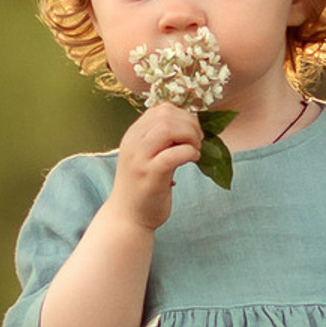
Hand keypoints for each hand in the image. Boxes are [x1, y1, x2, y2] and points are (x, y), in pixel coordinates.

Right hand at [106, 102, 203, 230]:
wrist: (127, 217)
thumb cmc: (142, 187)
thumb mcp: (146, 156)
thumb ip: (160, 140)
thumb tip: (190, 125)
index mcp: (132, 135)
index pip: (160, 109)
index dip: (182, 115)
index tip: (191, 131)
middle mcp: (133, 143)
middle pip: (166, 115)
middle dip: (190, 124)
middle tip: (198, 141)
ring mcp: (140, 159)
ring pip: (168, 129)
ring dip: (190, 136)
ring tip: (195, 150)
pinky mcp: (150, 175)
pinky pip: (174, 154)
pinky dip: (190, 153)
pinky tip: (193, 160)